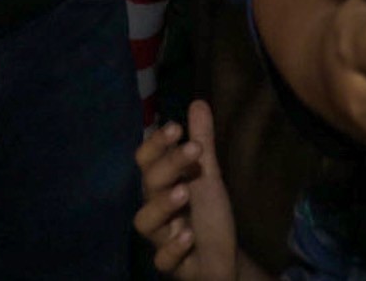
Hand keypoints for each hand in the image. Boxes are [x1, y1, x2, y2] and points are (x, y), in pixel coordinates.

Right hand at [134, 102, 238, 280]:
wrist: (220, 258)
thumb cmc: (208, 216)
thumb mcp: (208, 176)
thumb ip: (202, 142)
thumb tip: (198, 101)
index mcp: (162, 185)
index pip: (147, 160)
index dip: (157, 143)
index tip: (176, 127)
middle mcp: (156, 209)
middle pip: (148, 184)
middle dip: (168, 166)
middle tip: (193, 150)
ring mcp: (161, 238)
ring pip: (145, 222)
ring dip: (163, 205)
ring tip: (184, 191)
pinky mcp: (171, 265)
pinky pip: (162, 260)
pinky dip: (172, 248)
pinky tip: (188, 236)